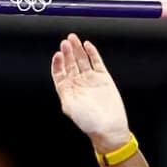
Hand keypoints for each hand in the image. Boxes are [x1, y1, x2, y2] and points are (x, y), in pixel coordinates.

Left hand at [50, 33, 129, 152]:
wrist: (108, 127)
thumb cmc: (89, 122)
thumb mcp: (71, 108)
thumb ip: (65, 92)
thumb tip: (61, 78)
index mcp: (68, 91)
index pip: (59, 73)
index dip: (58, 63)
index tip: (58, 55)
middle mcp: (78, 84)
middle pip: (70, 63)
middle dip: (67, 52)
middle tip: (66, 42)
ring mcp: (90, 80)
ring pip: (82, 60)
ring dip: (77, 50)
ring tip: (73, 38)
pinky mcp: (103, 78)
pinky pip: (96, 62)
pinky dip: (92, 53)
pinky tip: (87, 45)